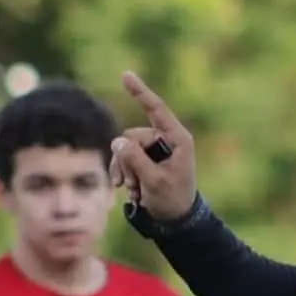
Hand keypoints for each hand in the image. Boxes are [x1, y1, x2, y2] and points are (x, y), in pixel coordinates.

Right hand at [110, 71, 197, 220]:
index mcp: (178, 139)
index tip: (126, 74)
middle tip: (132, 185)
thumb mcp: (153, 181)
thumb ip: (135, 159)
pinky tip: (130, 190)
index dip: (140, 92)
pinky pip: (125, 157)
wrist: (177, 220)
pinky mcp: (147, 159)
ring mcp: (156, 149)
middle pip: (133, 136)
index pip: (156, 109)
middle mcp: (167, 140)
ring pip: (125, 148)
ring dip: (125, 170)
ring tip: (133, 190)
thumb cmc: (172, 200)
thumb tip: (117, 140)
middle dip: (127, 160)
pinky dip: (124, 173)